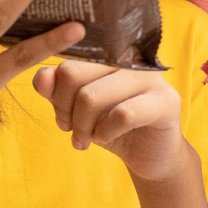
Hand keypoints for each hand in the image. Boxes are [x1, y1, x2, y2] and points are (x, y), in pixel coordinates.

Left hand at [33, 59, 185, 184]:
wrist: (149, 155)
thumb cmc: (110, 125)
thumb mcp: (76, 108)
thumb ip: (56, 90)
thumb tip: (41, 78)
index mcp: (107, 52)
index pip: (65, 61)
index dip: (55, 93)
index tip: (61, 116)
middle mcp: (129, 57)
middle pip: (73, 74)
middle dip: (64, 109)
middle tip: (69, 130)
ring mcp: (150, 77)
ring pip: (93, 96)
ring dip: (82, 126)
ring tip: (85, 139)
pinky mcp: (166, 101)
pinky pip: (122, 115)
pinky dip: (105, 132)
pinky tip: (104, 138)